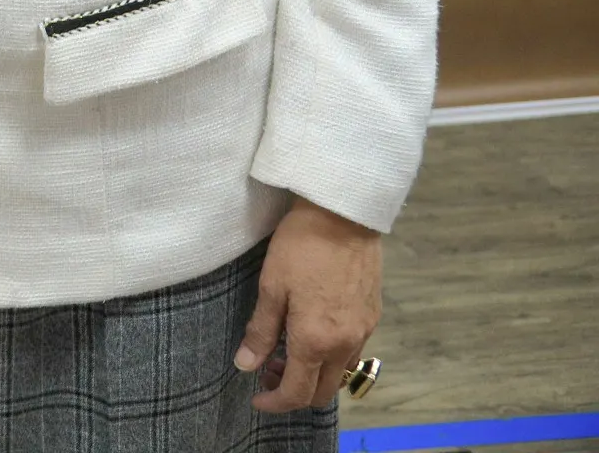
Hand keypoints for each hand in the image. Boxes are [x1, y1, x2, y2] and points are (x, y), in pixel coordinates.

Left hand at [236, 195, 382, 411]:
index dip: (274, 403)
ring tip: (285, 352)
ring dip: (312, 374)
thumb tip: (246, 366)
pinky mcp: (372, 317)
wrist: (343, 215)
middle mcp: (345, 344)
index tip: (256, 399)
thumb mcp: (271, 287)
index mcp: (315, 340)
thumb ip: (260, 331)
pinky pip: (351, 353)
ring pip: (338, 373)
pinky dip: (329, 357)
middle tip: (266, 373)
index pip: (296, 392)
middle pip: (322, 392)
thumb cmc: (300, 247)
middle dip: (293, 392)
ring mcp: (363, 331)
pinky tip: (310, 335)